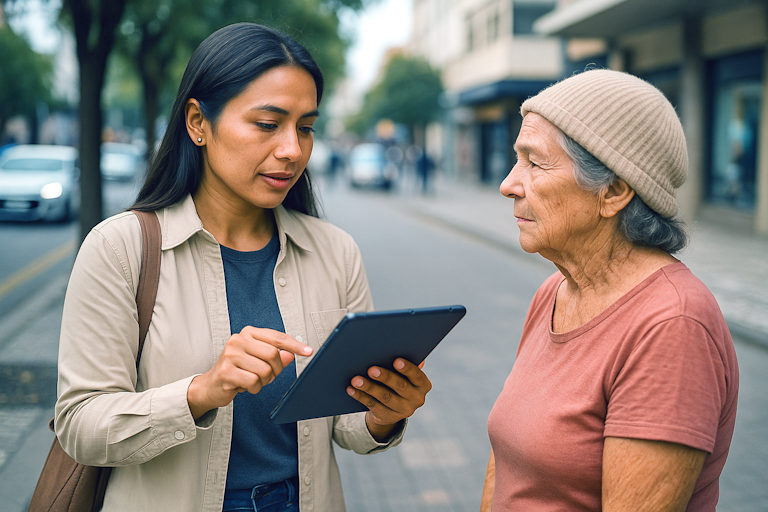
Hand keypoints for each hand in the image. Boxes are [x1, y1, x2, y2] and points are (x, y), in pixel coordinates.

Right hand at [187, 327, 311, 418]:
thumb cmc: (238, 370)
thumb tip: (289, 355)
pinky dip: (254, 388)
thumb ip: (276, 356)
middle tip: (267, 376)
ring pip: (264, 370)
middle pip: (273, 354)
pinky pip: (253, 382)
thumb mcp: (259, 360)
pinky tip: (244, 386)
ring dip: (263, 381)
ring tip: (252, 380)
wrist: (211, 385)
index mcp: (249, 334)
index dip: (295, 345)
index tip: (308, 351)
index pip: (277, 337)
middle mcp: (238, 340)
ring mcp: (231, 355)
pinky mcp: (226, 371)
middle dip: (275, 370)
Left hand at [346, 358, 431, 440]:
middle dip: (385, 377)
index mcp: (423, 385)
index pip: (417, 376)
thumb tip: (400, 348)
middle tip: (371, 369)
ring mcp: (403, 410)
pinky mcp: (388, 417)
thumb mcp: (405, 373)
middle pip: (400, 386)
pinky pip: (373, 405)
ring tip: (356, 380)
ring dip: (369, 387)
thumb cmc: (399, 379)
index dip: (407, 369)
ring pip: (385, 397)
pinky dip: (361, 396)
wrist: (393, 407)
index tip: (396, 361)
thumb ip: (405, 363)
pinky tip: (351, 389)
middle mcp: (416, 399)